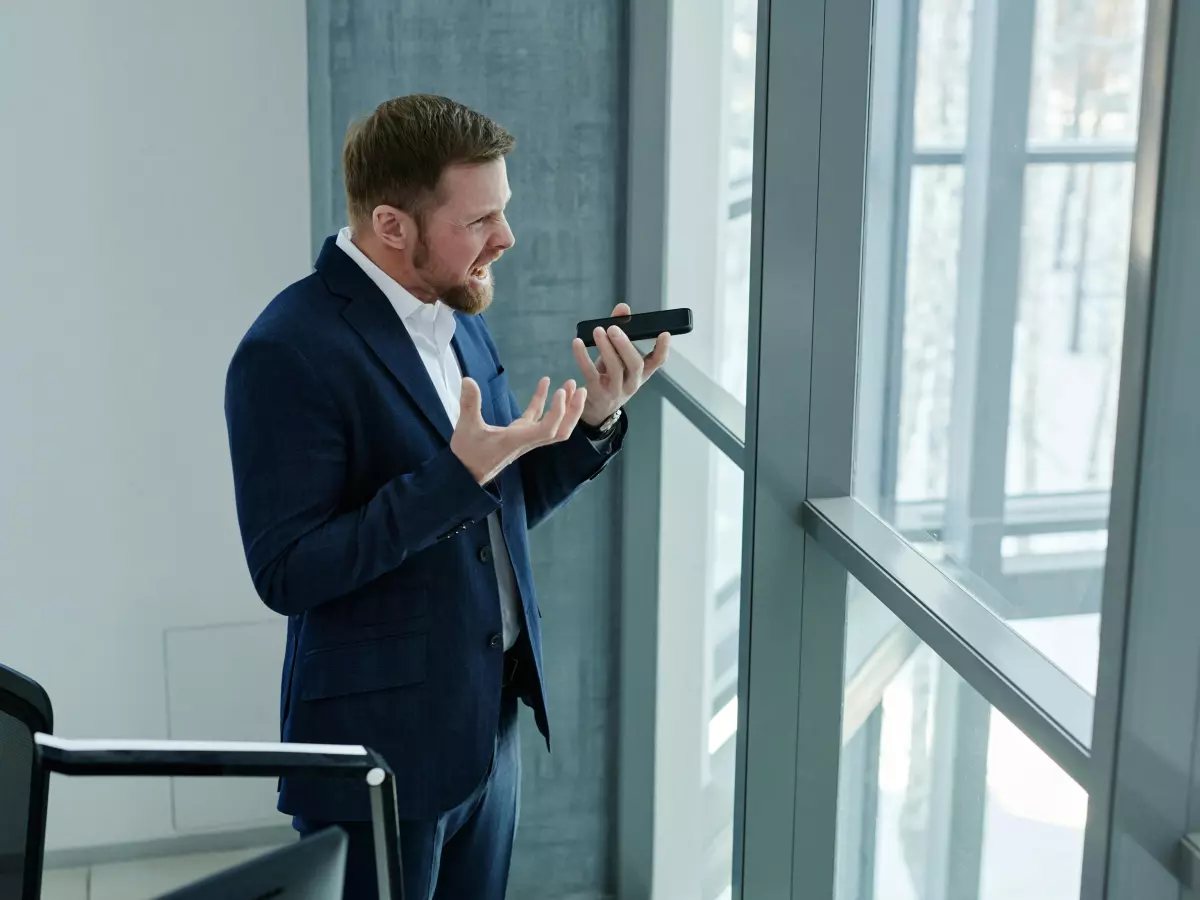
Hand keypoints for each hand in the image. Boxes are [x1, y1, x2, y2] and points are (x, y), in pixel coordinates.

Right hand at [451, 376, 586, 483]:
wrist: (465, 472)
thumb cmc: (467, 454)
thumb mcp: (466, 427)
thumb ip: (469, 404)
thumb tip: (468, 380)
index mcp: (519, 440)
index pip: (548, 430)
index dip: (558, 413)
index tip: (561, 391)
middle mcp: (527, 440)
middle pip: (560, 431)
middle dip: (573, 412)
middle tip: (581, 389)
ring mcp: (525, 436)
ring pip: (553, 424)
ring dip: (565, 407)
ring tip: (572, 385)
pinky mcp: (518, 433)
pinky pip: (536, 416)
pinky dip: (543, 401)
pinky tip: (545, 382)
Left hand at [571, 303, 669, 426]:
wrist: (597, 408)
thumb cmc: (610, 376)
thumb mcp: (618, 357)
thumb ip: (620, 331)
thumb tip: (622, 308)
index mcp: (641, 373)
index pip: (658, 362)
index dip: (663, 348)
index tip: (664, 334)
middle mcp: (632, 382)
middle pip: (635, 365)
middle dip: (625, 346)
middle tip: (614, 328)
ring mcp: (615, 389)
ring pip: (614, 369)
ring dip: (605, 348)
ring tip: (598, 331)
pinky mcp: (596, 392)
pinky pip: (590, 373)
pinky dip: (583, 357)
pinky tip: (577, 343)